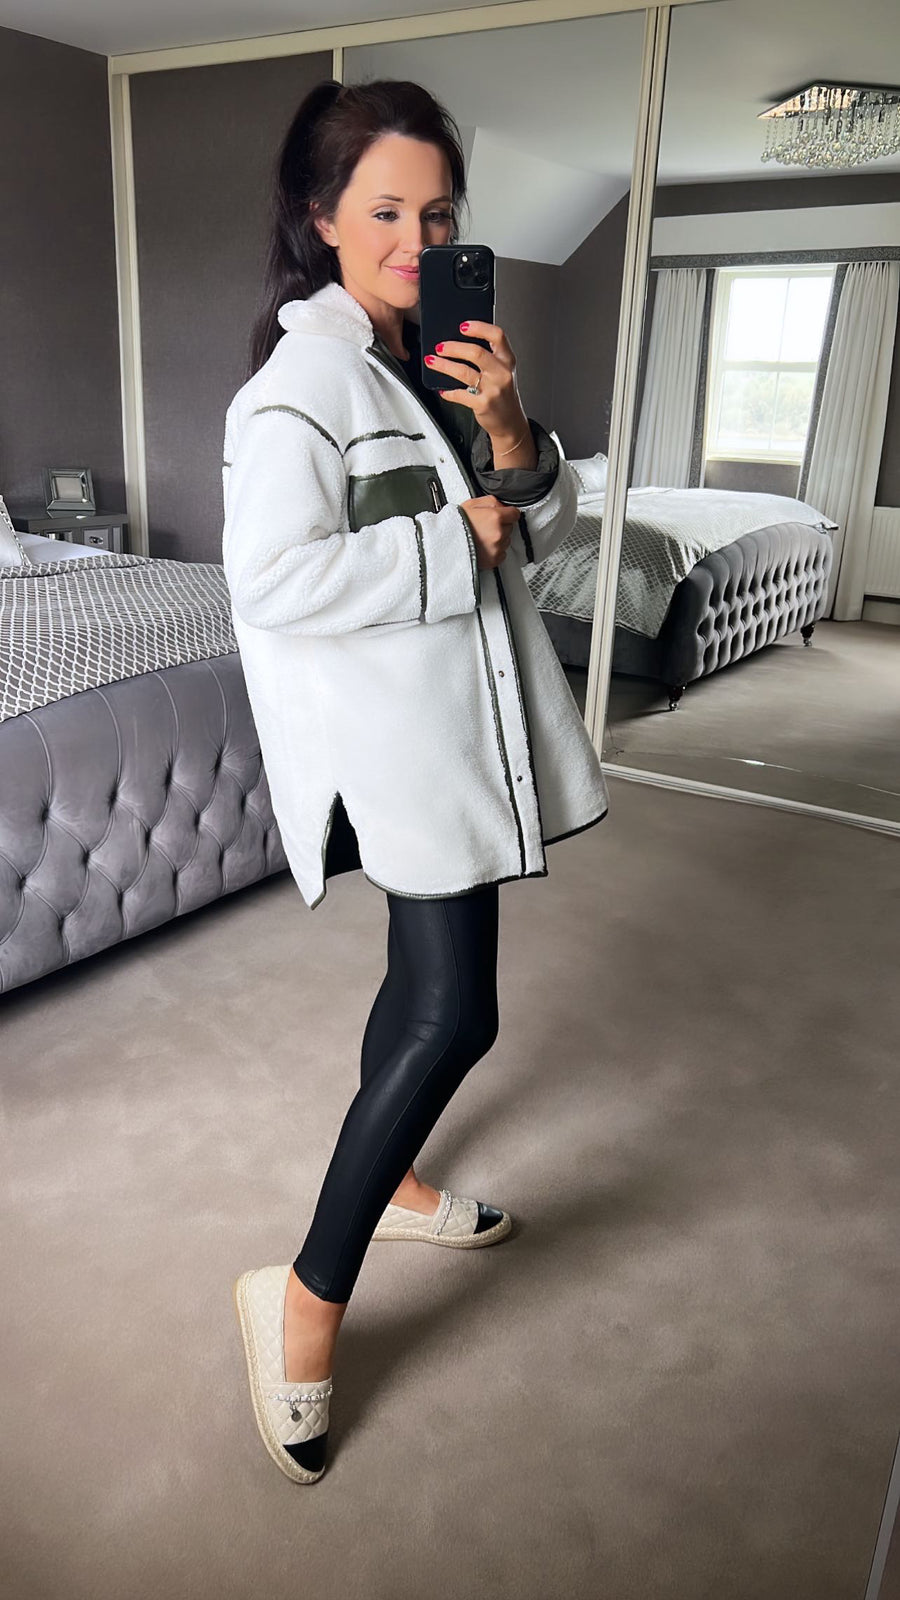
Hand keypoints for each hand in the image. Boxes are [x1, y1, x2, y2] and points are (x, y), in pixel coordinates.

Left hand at [426, 320, 527, 447]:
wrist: (510, 423)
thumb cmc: (504, 395)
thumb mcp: (503, 371)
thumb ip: (489, 356)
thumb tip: (461, 342)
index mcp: (507, 360)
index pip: (497, 336)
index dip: (479, 328)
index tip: (463, 326)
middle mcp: (502, 373)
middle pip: (476, 352)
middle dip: (453, 347)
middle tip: (440, 347)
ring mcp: (493, 389)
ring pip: (464, 372)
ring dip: (444, 365)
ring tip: (432, 361)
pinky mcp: (483, 404)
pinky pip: (460, 394)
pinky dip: (448, 392)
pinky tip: (443, 390)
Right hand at [459, 494, 520, 570]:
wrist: (446, 544)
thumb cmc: (456, 524)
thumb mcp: (472, 504)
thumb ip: (491, 501)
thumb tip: (502, 505)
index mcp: (495, 517)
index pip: (514, 513)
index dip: (508, 513)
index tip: (504, 515)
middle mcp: (498, 533)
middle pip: (510, 527)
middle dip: (501, 526)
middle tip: (486, 527)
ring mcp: (497, 547)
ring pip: (506, 541)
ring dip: (498, 538)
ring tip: (483, 537)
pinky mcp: (494, 560)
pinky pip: (502, 554)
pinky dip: (495, 551)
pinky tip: (484, 547)